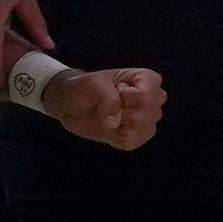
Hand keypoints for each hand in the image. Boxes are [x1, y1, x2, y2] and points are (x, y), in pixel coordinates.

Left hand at [43, 66, 163, 150]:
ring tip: (110, 115)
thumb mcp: (93, 84)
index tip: (117, 89)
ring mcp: (146, 119)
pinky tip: (110, 127)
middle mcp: (151, 99)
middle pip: (150, 112)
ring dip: (120, 125)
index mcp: (146, 79)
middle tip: (110, 103)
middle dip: (124, 111)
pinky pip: (133, 142)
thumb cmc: (84, 88)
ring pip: (143, 129)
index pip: (150, 94)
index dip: (129, 96)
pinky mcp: (137, 136)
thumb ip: (108, 98)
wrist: (70, 104)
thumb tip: (115, 122)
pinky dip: (117, 137)